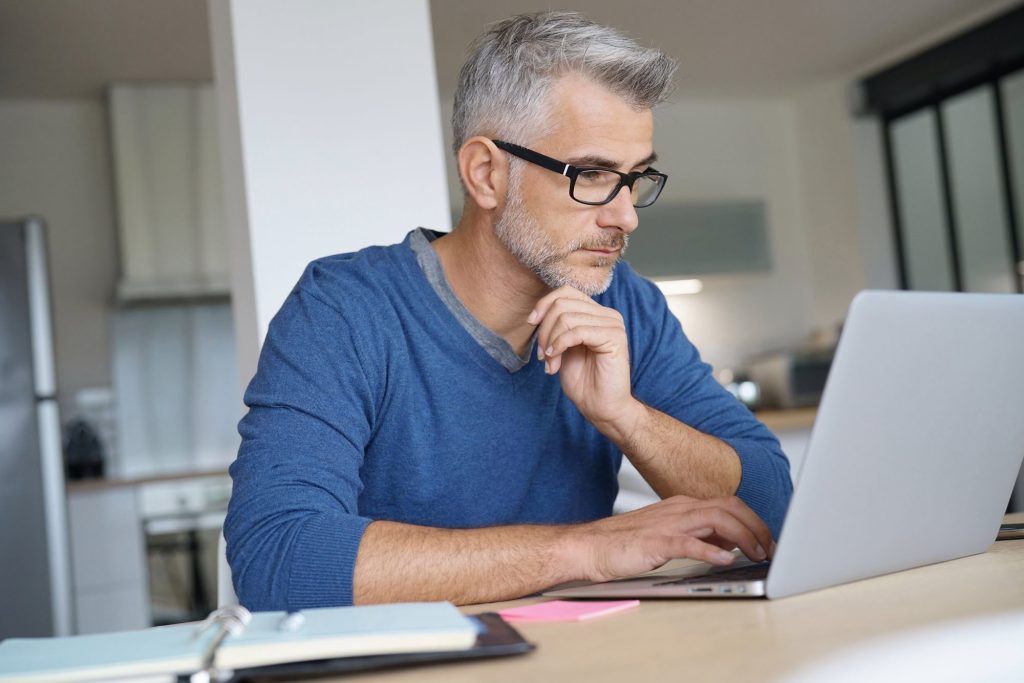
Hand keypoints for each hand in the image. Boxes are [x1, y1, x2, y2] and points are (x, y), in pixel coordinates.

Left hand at [529, 286, 637, 428]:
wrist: (601, 407)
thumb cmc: (583, 381)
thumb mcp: (562, 347)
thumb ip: (556, 327)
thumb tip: (537, 313)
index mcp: (596, 314)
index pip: (566, 291)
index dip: (544, 304)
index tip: (531, 323)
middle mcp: (607, 315)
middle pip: (563, 303)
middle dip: (544, 329)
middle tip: (542, 355)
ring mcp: (613, 324)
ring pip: (567, 317)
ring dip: (550, 342)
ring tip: (550, 363)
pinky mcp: (614, 337)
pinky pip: (577, 331)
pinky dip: (559, 345)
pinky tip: (555, 362)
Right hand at [570, 495, 774, 581]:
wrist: (589, 546)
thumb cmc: (624, 543)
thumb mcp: (669, 535)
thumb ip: (698, 535)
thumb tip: (730, 543)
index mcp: (682, 506)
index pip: (729, 504)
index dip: (754, 521)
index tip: (769, 540)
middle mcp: (678, 509)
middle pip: (730, 507)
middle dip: (756, 527)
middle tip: (771, 549)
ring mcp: (667, 524)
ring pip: (717, 520)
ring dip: (743, 537)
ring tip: (756, 554)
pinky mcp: (655, 542)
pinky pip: (689, 544)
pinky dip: (711, 552)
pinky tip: (725, 560)